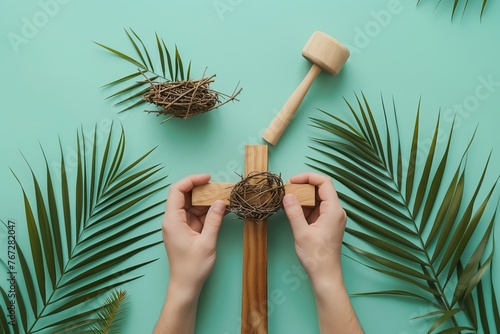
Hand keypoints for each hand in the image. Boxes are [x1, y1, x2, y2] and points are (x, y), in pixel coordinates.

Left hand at [162, 174, 225, 294]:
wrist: (186, 286)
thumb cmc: (192, 267)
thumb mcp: (207, 242)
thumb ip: (214, 220)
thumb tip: (221, 201)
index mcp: (172, 220)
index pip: (177, 190)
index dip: (192, 180)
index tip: (208, 178)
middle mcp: (173, 220)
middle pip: (185, 195)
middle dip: (203, 190)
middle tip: (220, 188)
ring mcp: (180, 225)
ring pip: (193, 205)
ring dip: (208, 201)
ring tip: (224, 198)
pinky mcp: (187, 231)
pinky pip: (197, 215)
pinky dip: (208, 212)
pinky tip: (222, 210)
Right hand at [283, 173, 361, 332]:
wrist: (325, 275)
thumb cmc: (316, 257)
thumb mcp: (301, 233)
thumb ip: (294, 212)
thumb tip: (287, 195)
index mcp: (334, 210)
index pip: (324, 182)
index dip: (308, 177)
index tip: (292, 181)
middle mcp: (336, 211)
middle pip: (321, 189)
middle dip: (303, 186)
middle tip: (287, 189)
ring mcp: (332, 218)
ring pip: (317, 199)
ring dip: (303, 197)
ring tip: (287, 199)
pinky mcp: (326, 224)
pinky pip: (316, 209)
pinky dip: (304, 207)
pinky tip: (292, 210)